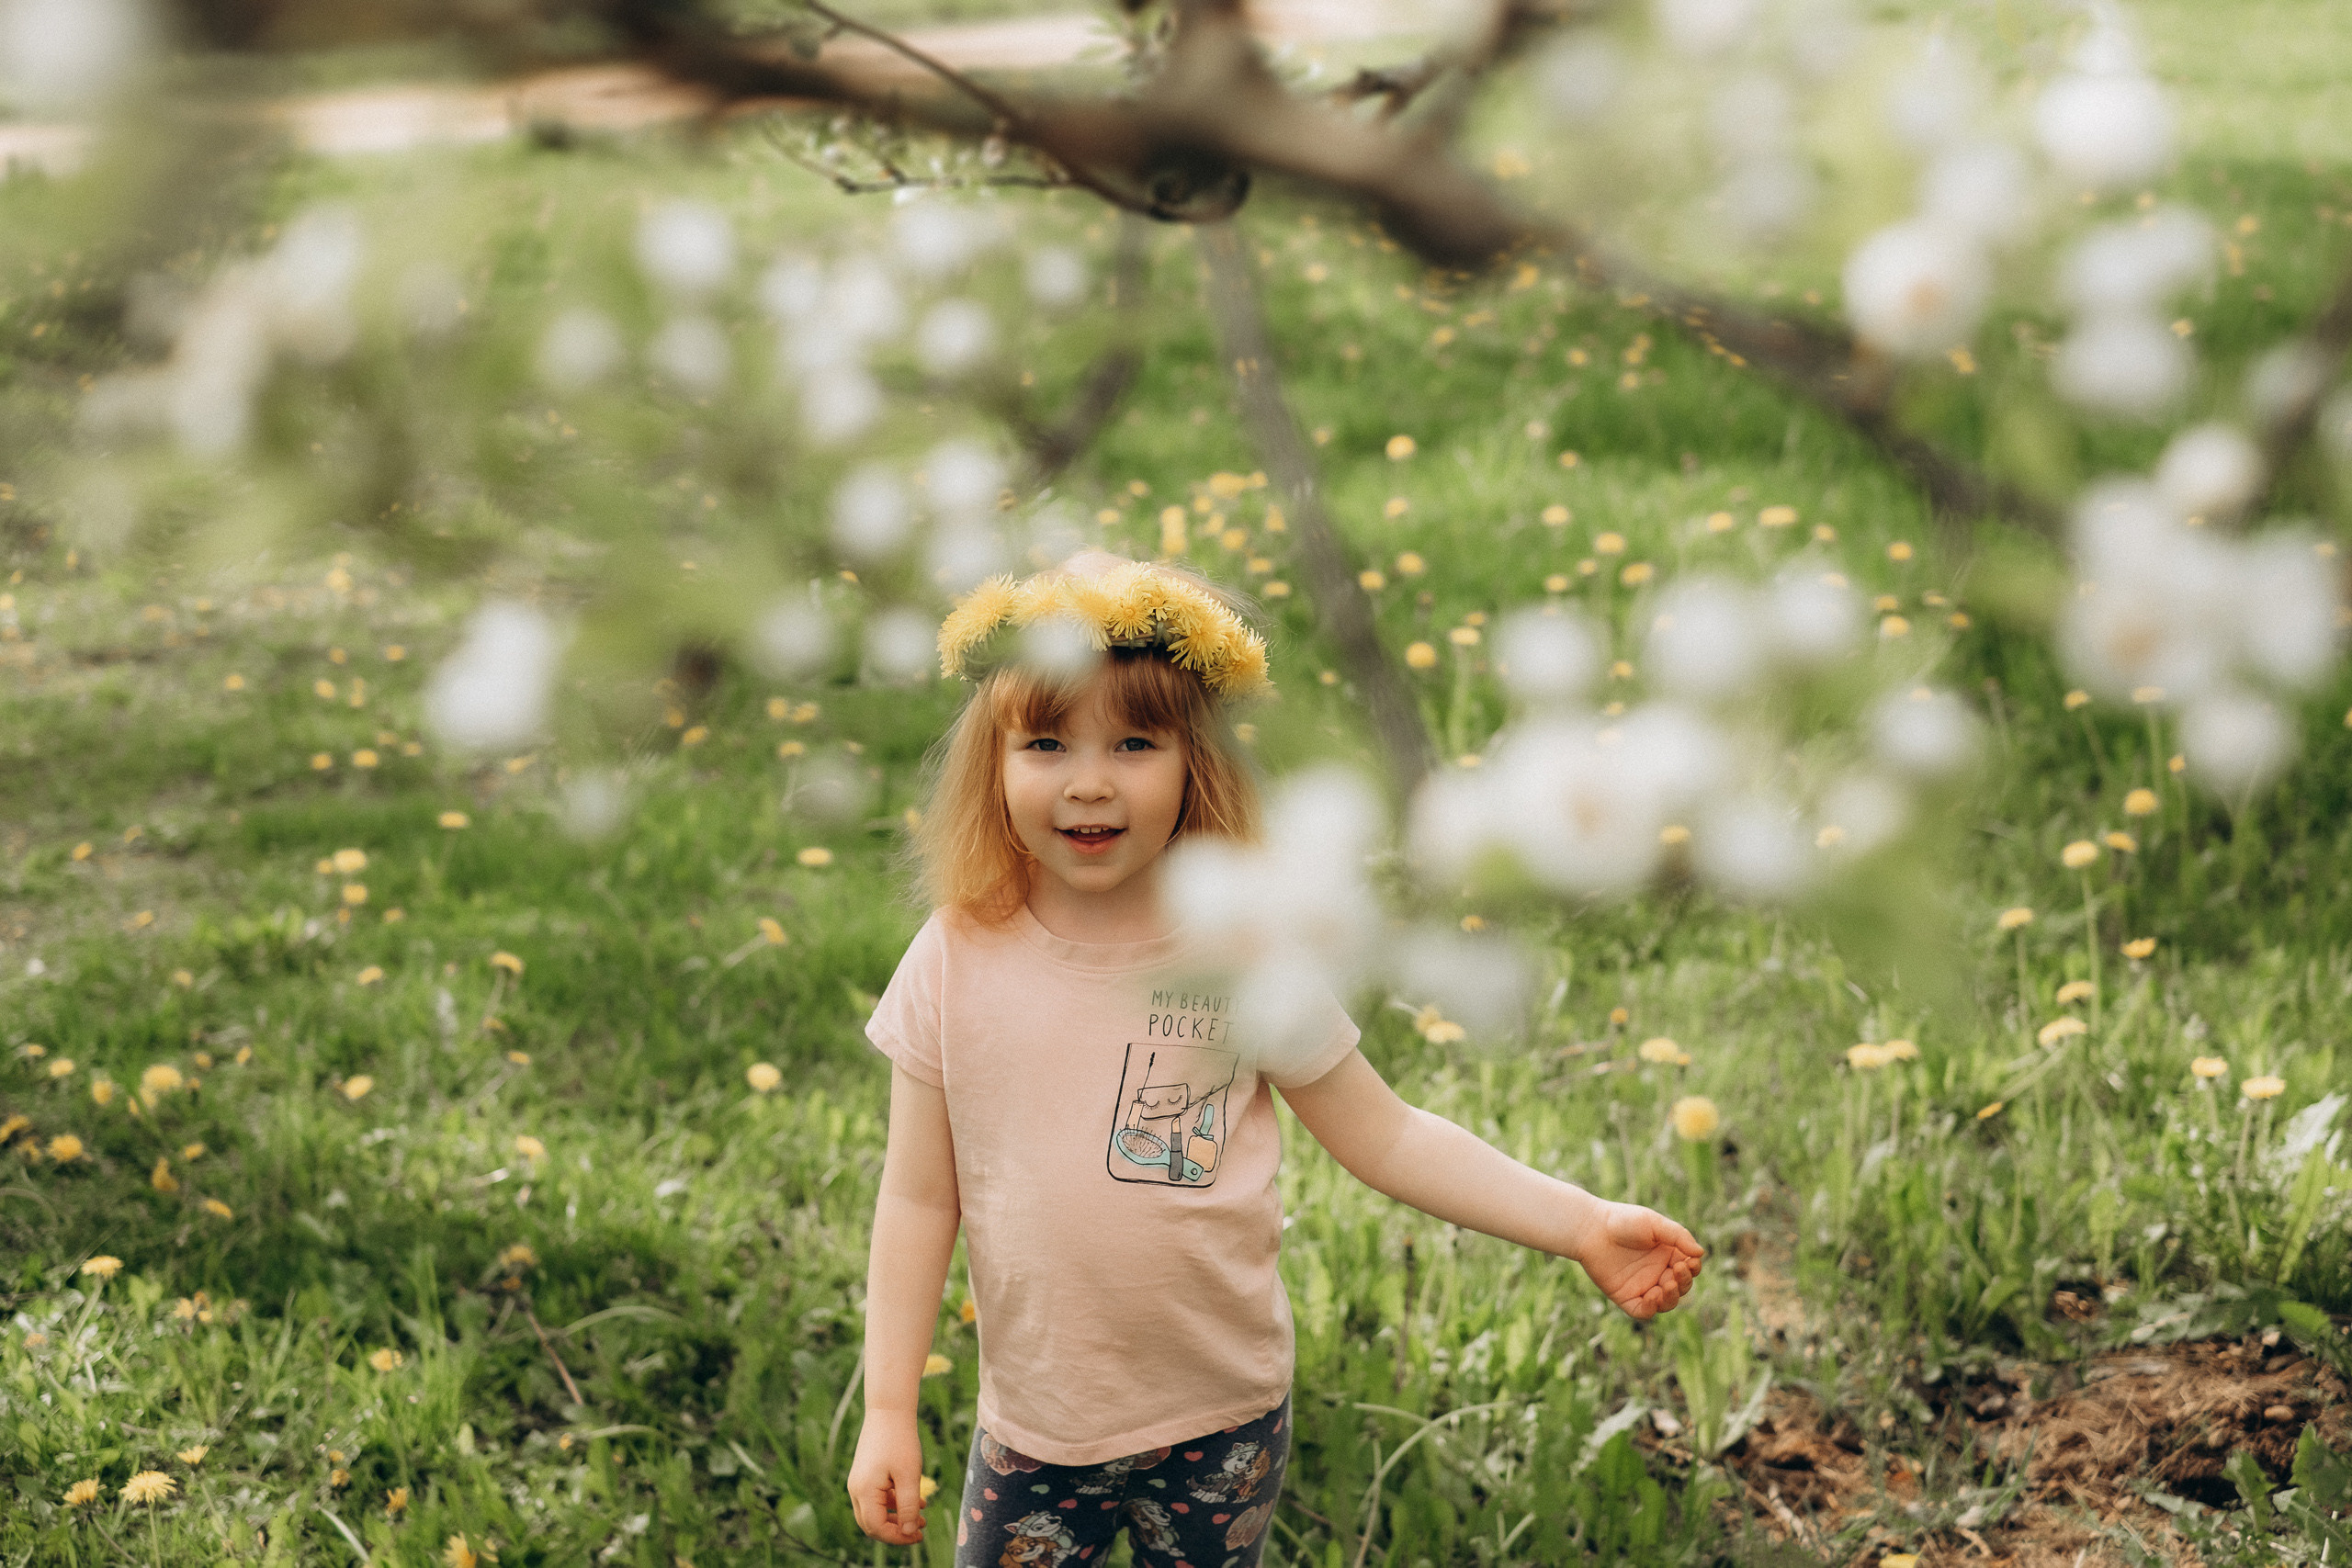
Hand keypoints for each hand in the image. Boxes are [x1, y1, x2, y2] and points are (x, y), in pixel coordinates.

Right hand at [846, 1412, 931, 1546]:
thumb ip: (908, 1506)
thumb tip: (909, 1532)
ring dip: (898, 1517)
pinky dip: (895, 1503)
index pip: (877, 1528)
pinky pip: (877, 1498)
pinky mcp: (865, 1474)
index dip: (898, 1537)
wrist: (889, 1409)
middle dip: (896, 1530)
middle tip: (920, 1531)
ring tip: (923, 1517)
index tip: (919, 1535)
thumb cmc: (900, 1440)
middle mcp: (856, 1489)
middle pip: (872, 1524)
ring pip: (875, 1511)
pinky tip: (916, 1500)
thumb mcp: (909, 1475)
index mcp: (864, 1491)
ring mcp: (859, 1481)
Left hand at [1574, 1200, 1704, 1318]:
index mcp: (1668, 1255)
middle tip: (1676, 1270)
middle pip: (1681, 1287)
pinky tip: (1652, 1296)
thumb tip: (1701, 1254)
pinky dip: (1651, 1308)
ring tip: (1665, 1284)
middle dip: (1683, 1282)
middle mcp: (1658, 1272)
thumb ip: (1678, 1236)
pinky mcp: (1626, 1297)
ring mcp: (1643, 1286)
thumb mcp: (1654, 1224)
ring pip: (1666, 1303)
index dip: (1693, 1269)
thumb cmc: (1623, 1221)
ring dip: (1671, 1298)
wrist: (1591, 1228)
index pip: (1689, 1269)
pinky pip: (1644, 1311)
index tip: (1688, 1262)